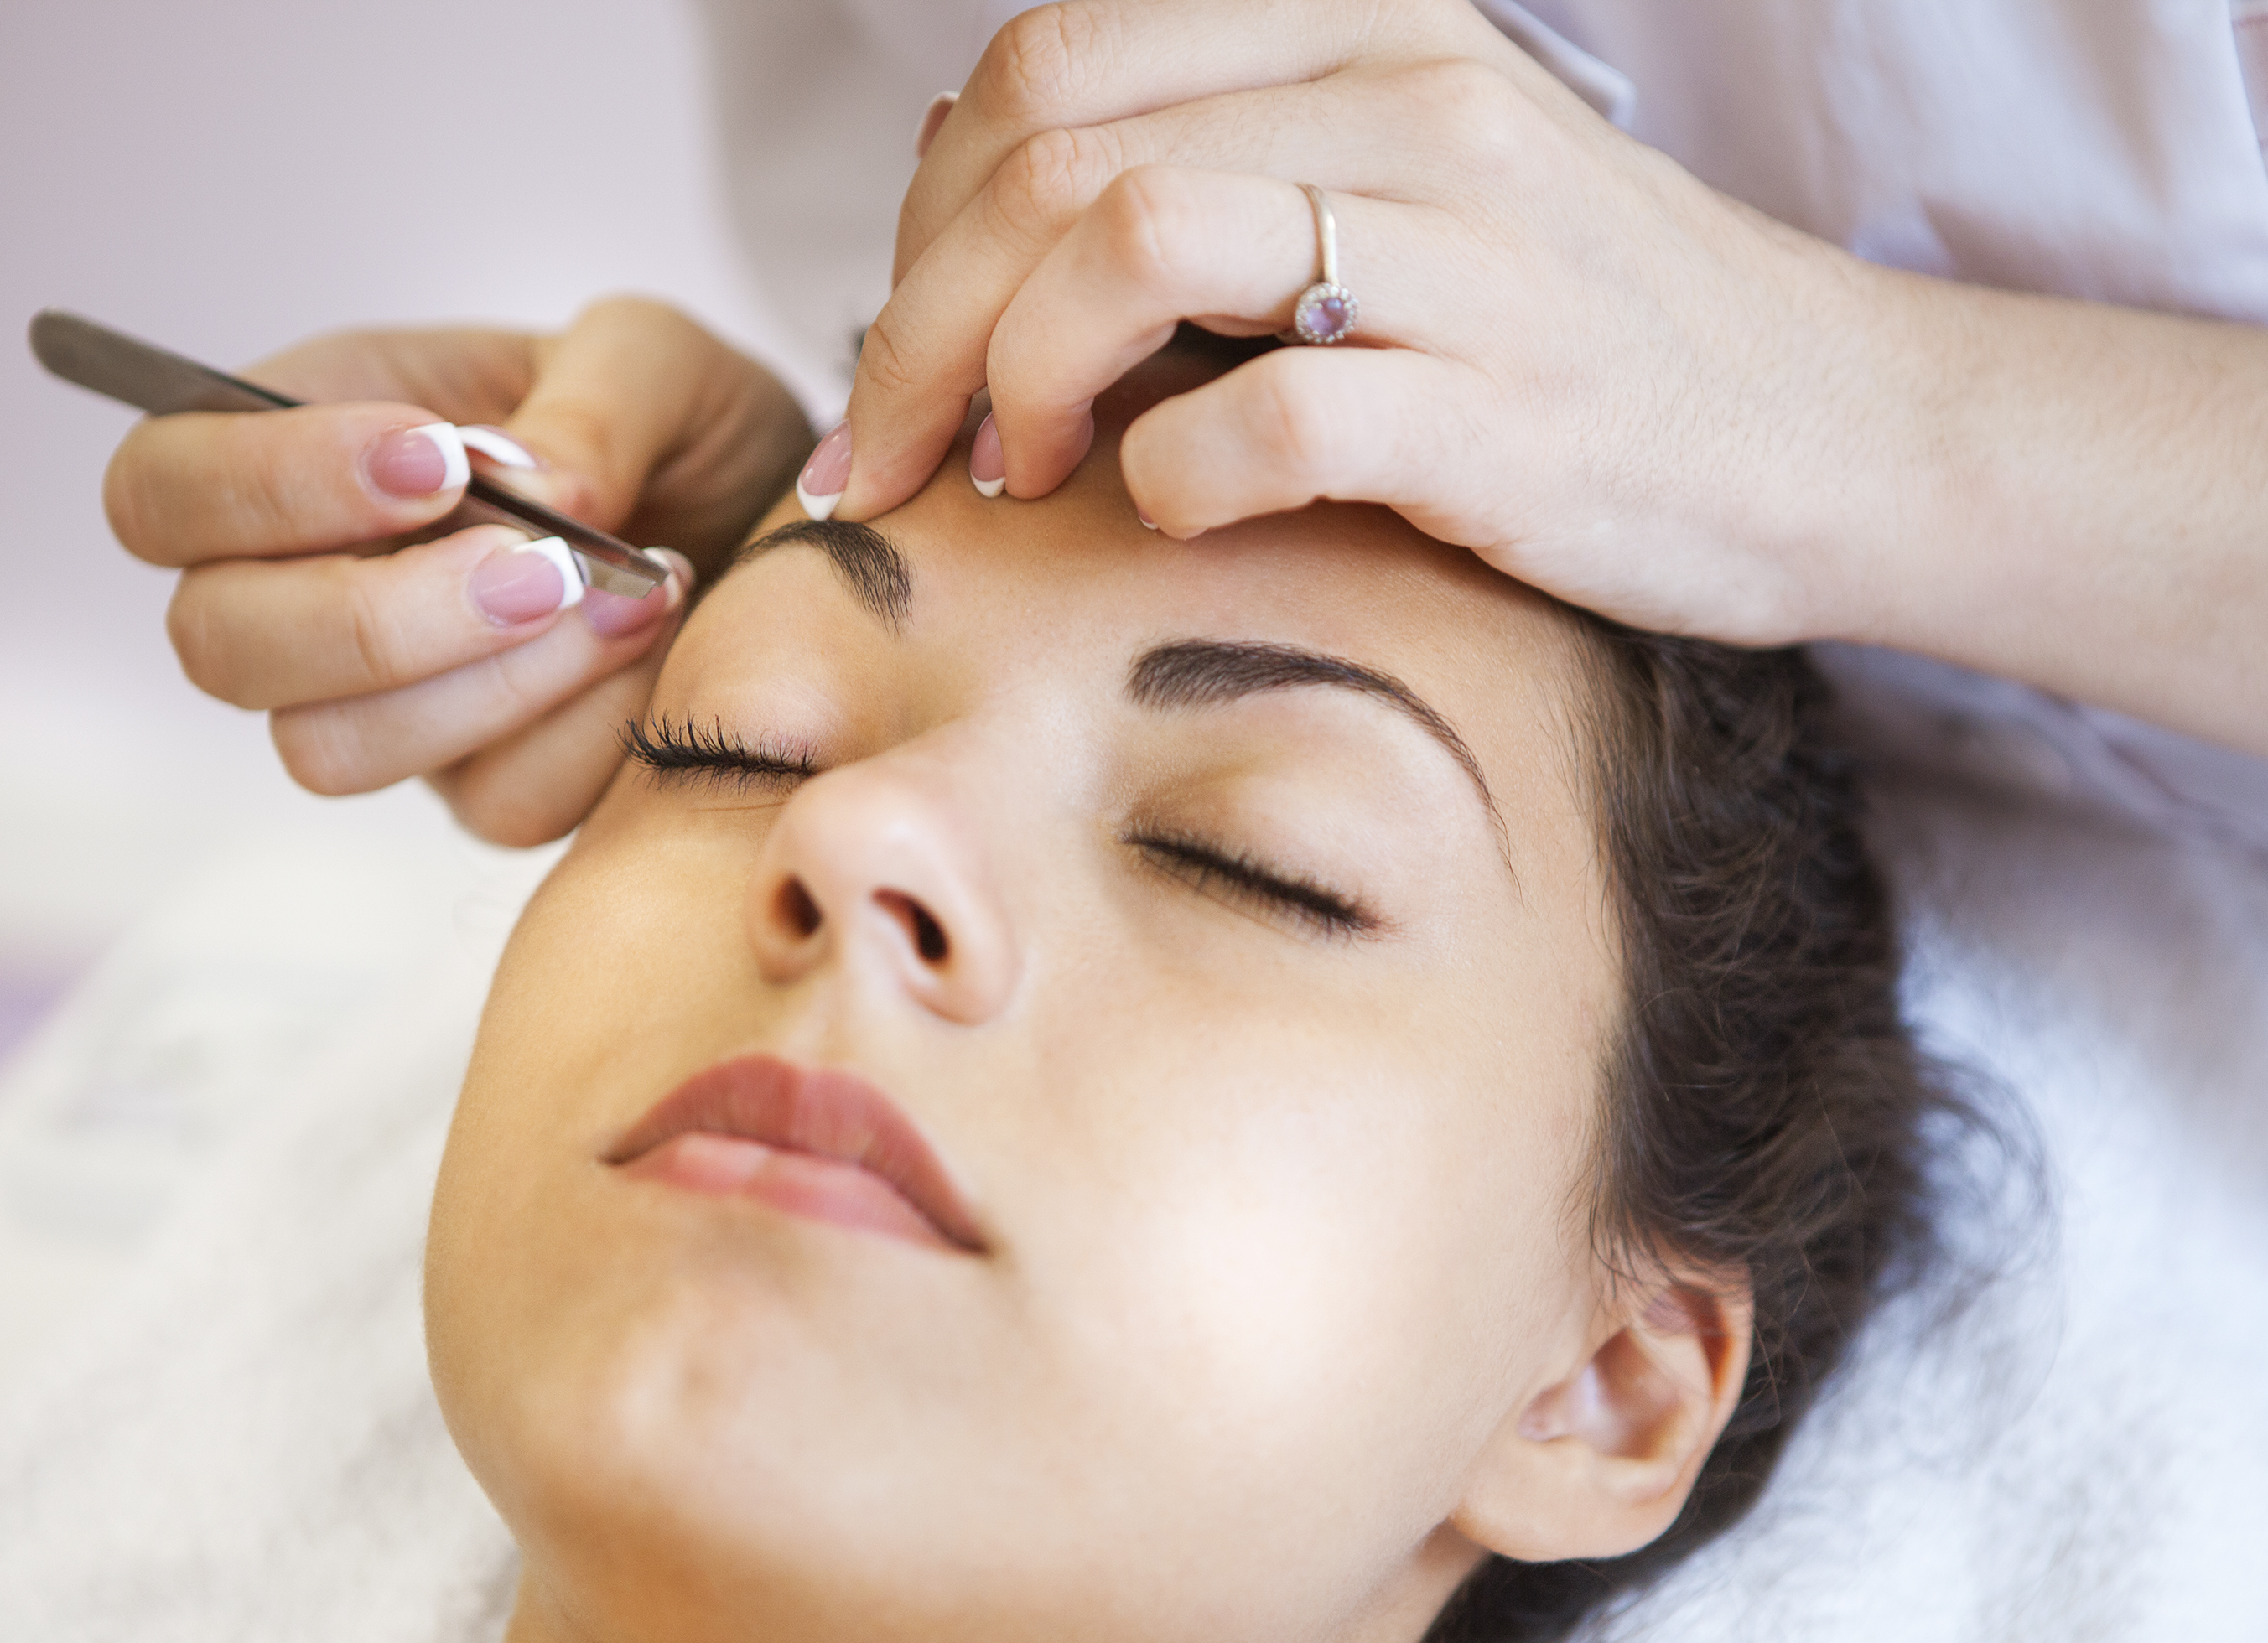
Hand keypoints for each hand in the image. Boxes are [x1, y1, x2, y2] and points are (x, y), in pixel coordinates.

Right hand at [105, 298, 814, 844]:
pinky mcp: (481, 789)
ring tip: (634, 596)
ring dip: (487, 683)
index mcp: (299, 449)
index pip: (161, 488)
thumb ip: (596, 396)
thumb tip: (534, 488)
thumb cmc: (679, 429)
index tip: (434, 461)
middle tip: (547, 565)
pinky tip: (662, 653)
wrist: (786, 534)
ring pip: (331, 748)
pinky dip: (587, 733)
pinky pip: (492, 802)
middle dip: (378, 613)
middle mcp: (305, 591)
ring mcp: (382, 707)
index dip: (262, 486)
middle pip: (219, 646)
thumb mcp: (659, 358)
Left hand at [812, 0, 1890, 650]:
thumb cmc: (1582, 341)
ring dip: (1016, 375)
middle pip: (1049, 153)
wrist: (1829, 434)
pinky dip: (1168, 479)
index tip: (900, 350)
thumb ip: (1208, 168)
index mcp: (1357, 30)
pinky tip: (1167, 516)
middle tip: (893, 452)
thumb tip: (972, 178)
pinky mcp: (1506, 404)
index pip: (1046, 63)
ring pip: (1129, 241)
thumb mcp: (1400, 194)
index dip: (922, 215)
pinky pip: (1268, 414)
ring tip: (1013, 476)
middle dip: (916, 319)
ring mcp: (1464, 244)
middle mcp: (1404, 98)